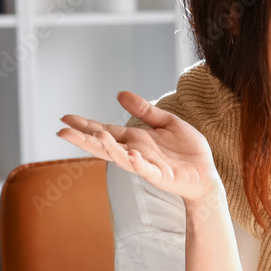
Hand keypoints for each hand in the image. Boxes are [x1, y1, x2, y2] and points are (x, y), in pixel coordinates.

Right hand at [57, 91, 220, 203]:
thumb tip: (120, 94)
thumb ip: (145, 111)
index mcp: (135, 140)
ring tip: (96, 136)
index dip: (86, 125)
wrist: (207, 173)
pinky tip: (131, 155)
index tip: (64, 118)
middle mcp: (136, 152)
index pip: (105, 131)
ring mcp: (146, 166)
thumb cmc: (187, 151)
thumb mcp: (166, 122)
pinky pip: (146, 170)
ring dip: (109, 148)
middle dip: (84, 139)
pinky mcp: (161, 176)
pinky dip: (138, 164)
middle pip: (105, 146)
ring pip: (122, 158)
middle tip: (62, 132)